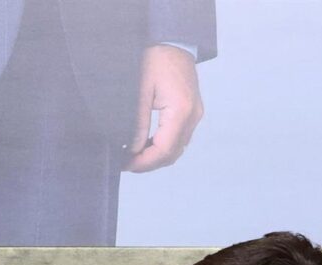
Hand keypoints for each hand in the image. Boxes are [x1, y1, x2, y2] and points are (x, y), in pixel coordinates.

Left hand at [125, 44, 203, 172]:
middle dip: (149, 163)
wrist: (173, 42)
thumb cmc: (155, 60)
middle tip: (126, 164)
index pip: (164, 149)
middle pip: (172, 154)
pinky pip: (179, 139)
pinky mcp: (192, 112)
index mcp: (181, 111)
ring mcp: (195, 115)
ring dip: (156, 157)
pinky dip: (163, 147)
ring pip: (177, 149)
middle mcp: (193, 116)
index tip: (126, 165)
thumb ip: (139, 123)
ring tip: (134, 156)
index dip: (144, 162)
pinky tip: (146, 145)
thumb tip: (133, 149)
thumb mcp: (141, 91)